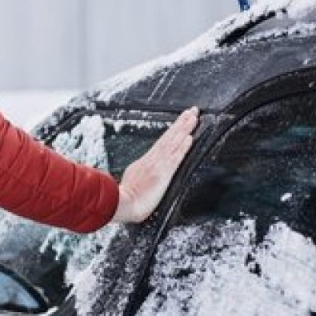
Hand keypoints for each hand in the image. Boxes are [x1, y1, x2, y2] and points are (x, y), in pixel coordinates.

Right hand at [113, 106, 198, 222]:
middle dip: (181, 123)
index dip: (173, 131)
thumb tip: (141, 174)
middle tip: (193, 111)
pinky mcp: (163, 174)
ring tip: (193, 118)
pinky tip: (189, 138)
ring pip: (173, 143)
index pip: (162, 143)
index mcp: (145, 162)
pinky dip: (182, 147)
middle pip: (169, 137)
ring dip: (184, 129)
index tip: (182, 121)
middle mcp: (152, 160)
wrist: (122, 205)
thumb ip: (138, 175)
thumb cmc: (125, 200)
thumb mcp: (131, 182)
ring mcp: (158, 165)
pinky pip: (175, 158)